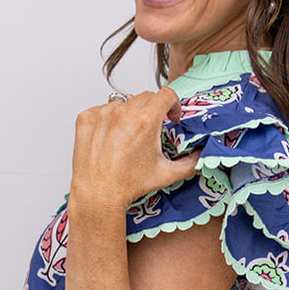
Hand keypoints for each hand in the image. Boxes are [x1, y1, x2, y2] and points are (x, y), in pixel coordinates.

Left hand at [70, 87, 200, 214]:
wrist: (98, 195)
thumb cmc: (129, 185)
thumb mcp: (166, 174)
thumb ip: (190, 163)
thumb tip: (202, 155)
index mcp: (146, 121)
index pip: (166, 94)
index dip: (173, 104)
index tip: (170, 115)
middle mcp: (123, 113)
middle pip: (145, 97)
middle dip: (152, 110)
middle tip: (150, 130)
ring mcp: (102, 114)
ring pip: (123, 103)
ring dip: (129, 115)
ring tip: (127, 138)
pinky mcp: (86, 119)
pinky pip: (102, 110)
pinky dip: (107, 120)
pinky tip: (109, 139)